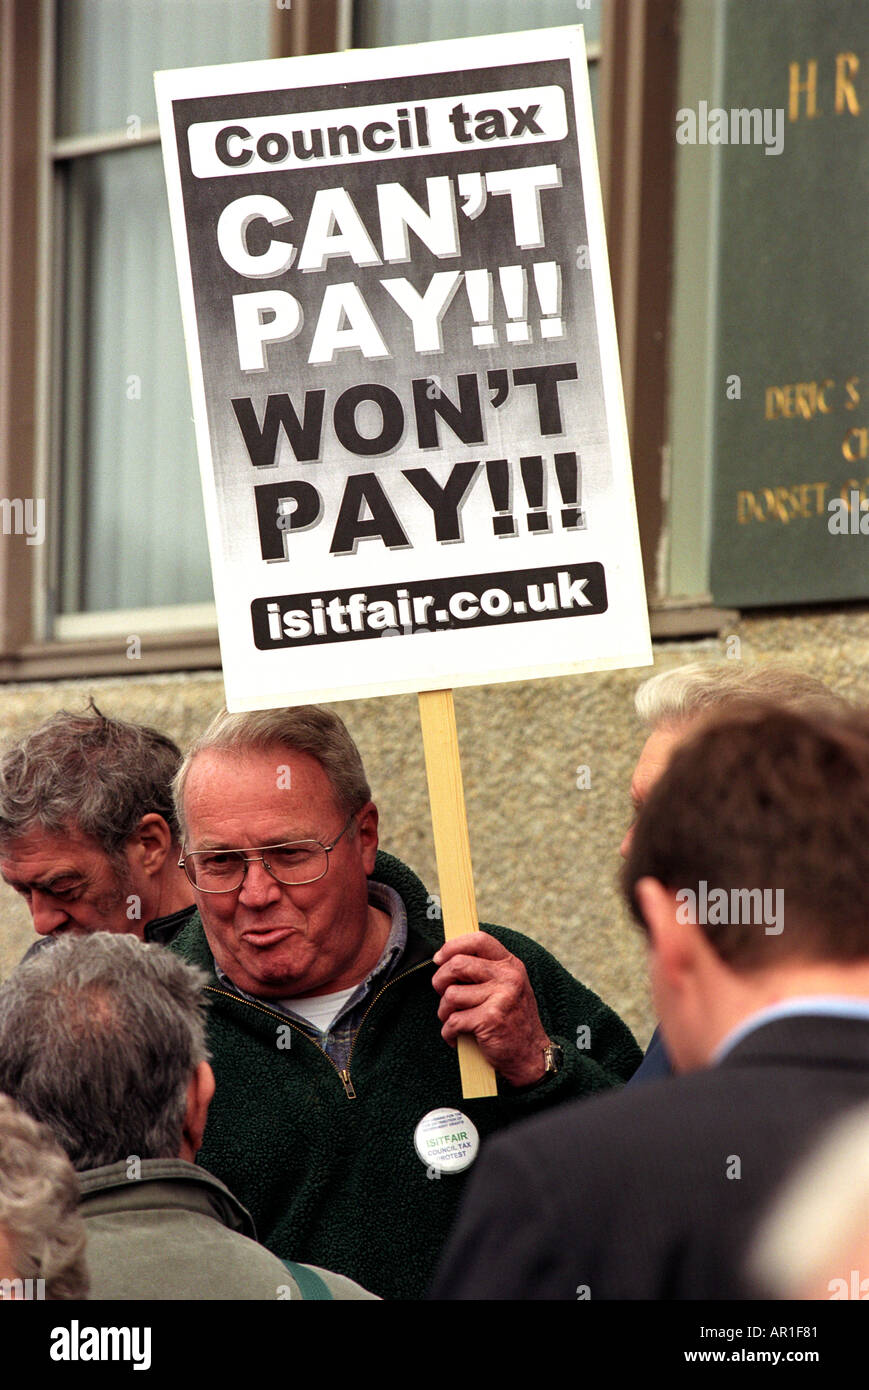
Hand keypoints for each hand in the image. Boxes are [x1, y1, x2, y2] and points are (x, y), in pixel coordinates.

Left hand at [432, 932, 550, 1086]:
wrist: (530, 1056)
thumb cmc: (511, 1020)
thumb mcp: (507, 987)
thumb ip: (485, 970)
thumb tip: (446, 958)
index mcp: (510, 965)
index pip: (478, 939)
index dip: (453, 946)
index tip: (439, 958)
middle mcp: (508, 977)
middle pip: (457, 964)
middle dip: (440, 981)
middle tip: (443, 995)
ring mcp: (501, 997)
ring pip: (450, 995)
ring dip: (444, 1012)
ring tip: (454, 1021)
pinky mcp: (490, 1019)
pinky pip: (453, 1021)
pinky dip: (448, 1033)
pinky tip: (457, 1038)